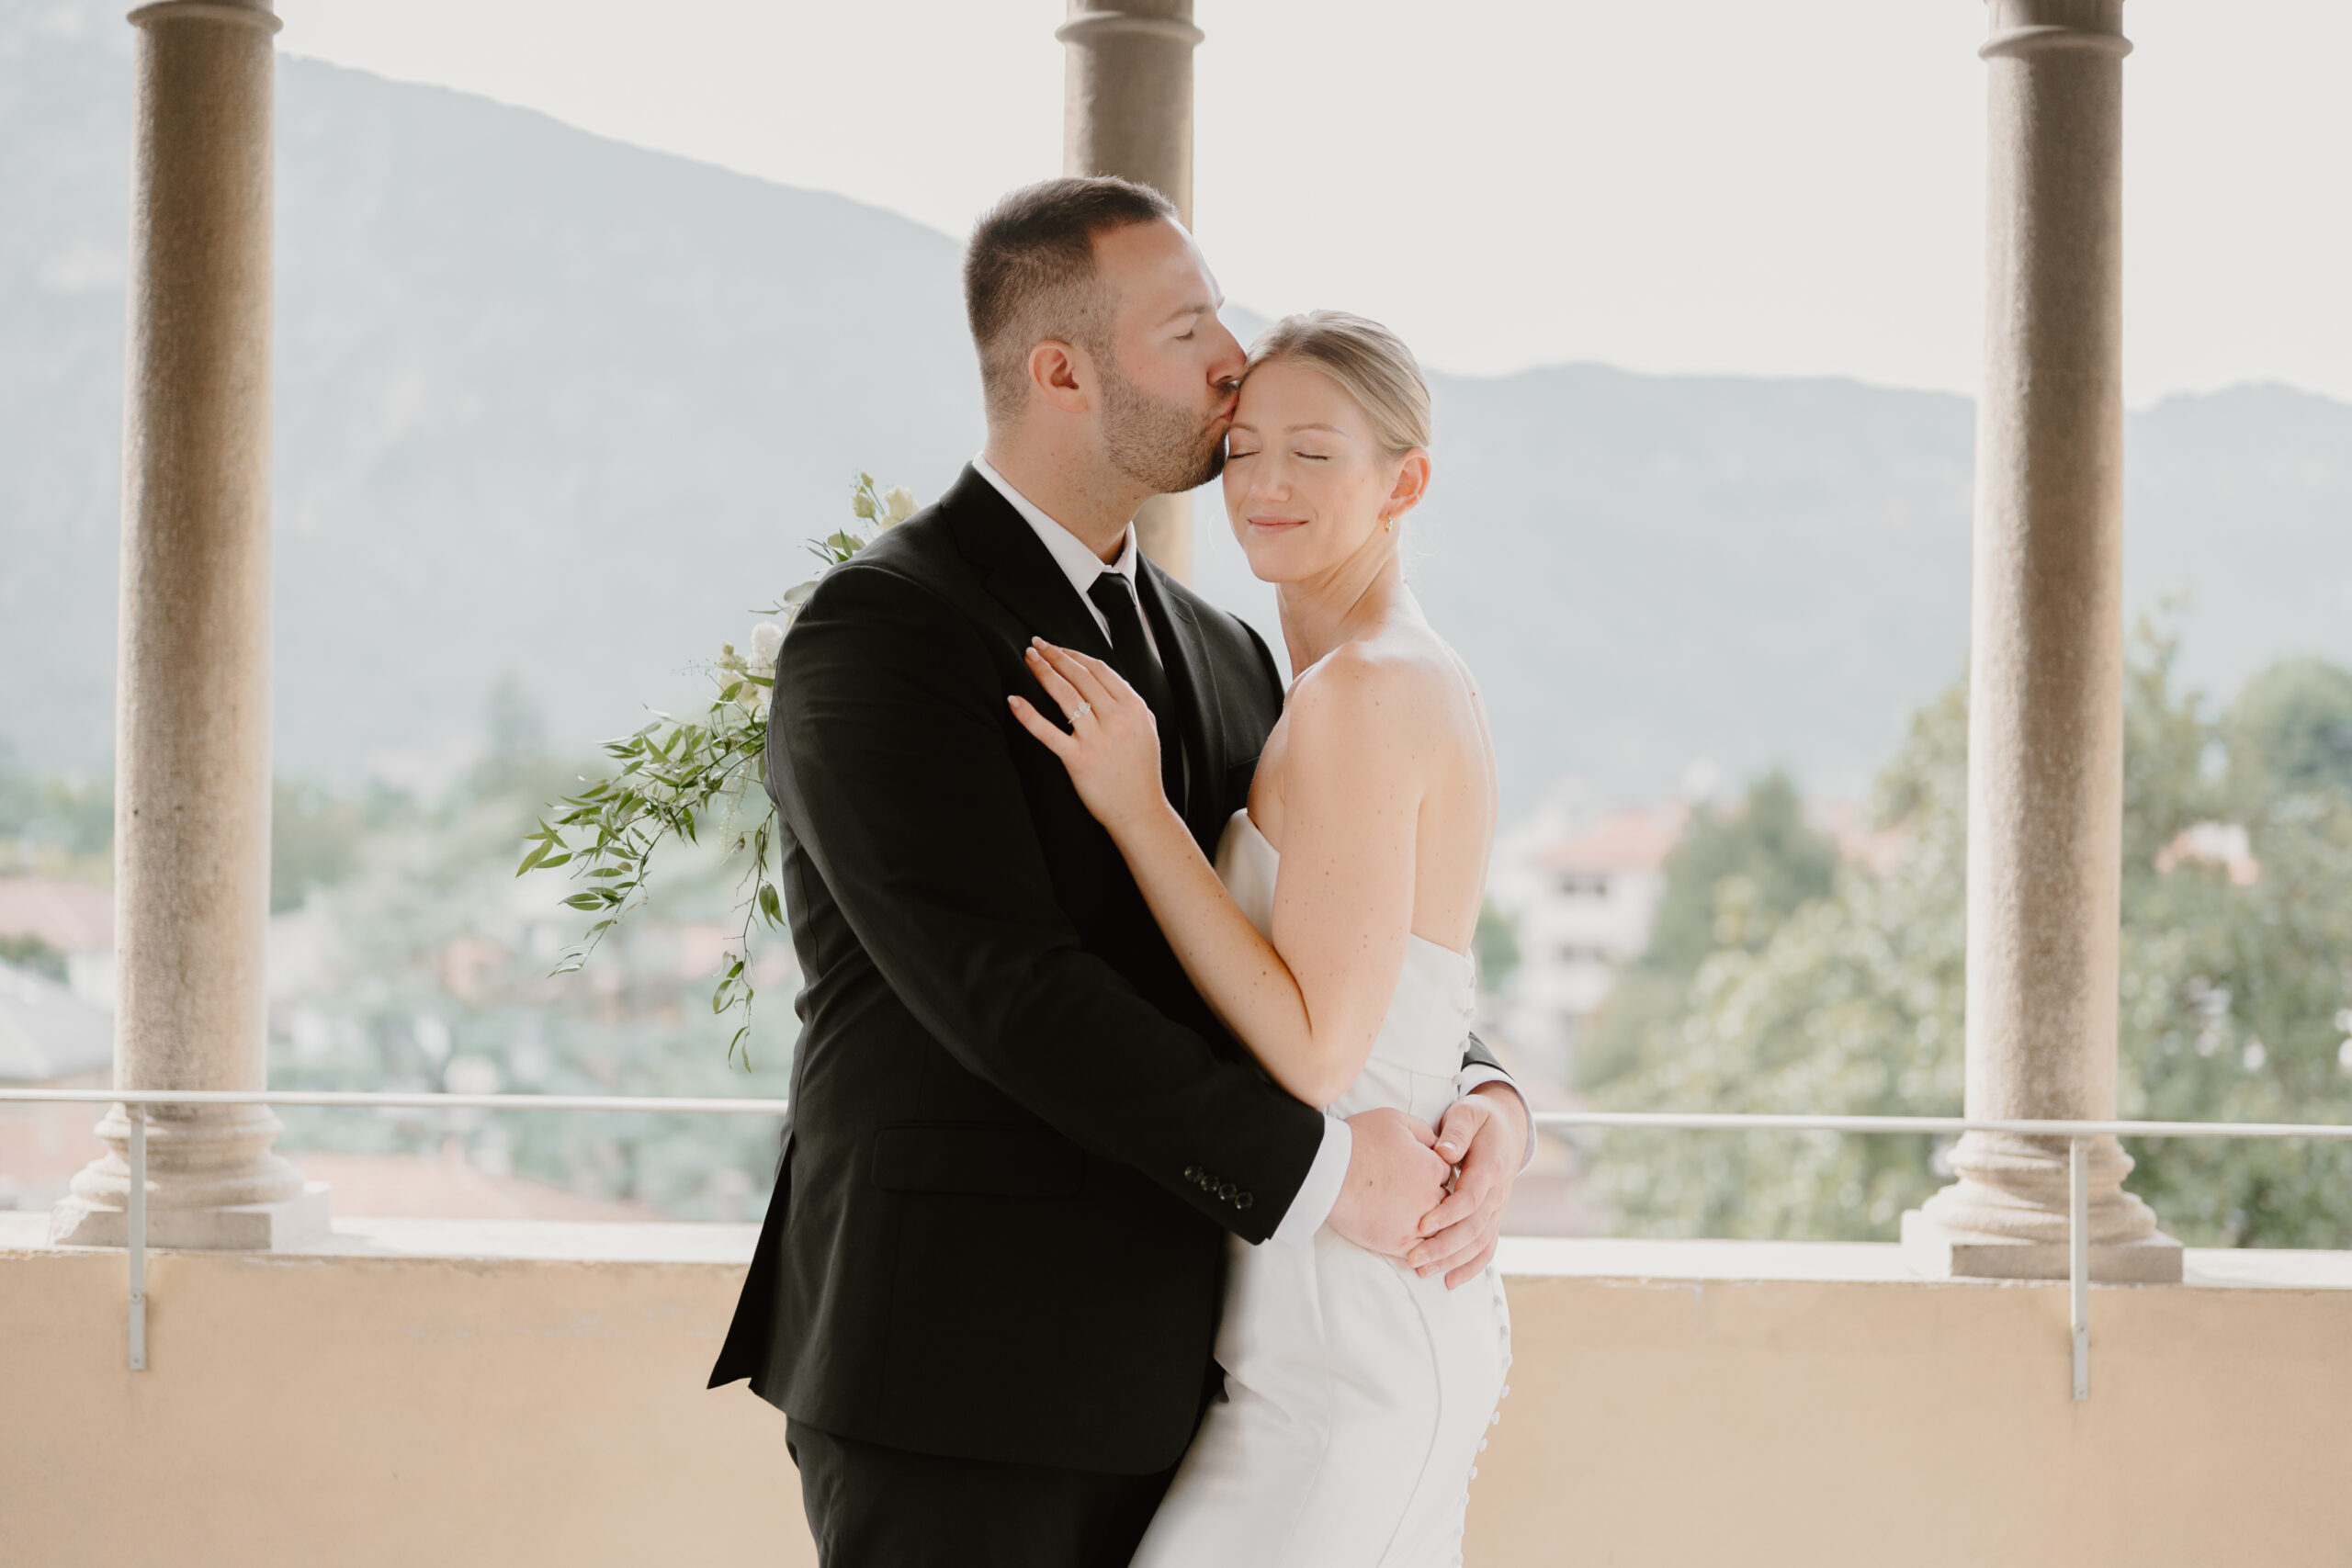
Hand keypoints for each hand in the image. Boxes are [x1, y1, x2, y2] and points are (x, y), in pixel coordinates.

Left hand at [1009, 639, 1166, 835]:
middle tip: (1036, 644)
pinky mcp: (1078, 759)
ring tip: (1028, 658)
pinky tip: (1015, 700)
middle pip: (1079, 677)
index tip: (1058, 648)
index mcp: (1133, 708)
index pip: (1099, 670)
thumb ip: (1132, 705)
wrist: (1139, 811)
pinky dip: (1028, 715)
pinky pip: (1048, 732)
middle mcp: (1116, 719)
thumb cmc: (1141, 773)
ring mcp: (1096, 739)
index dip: (1074, 654)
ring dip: (1043, 672)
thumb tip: (1112, 684)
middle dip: (1054, 656)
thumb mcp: (1147, 730)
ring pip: (1064, 695)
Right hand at [1327, 1107, 1451, 1257]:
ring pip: (1439, 1232)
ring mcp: (1416, 1223)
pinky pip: (1423, 1254)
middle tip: (1417, 1201)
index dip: (1434, 1174)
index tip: (1420, 1176)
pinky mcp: (1399, 1243)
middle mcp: (1431, 1197)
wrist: (1327, 1170)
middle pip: (1447, 1205)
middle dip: (1437, 1202)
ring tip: (1419, 1228)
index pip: (1447, 1175)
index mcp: (1433, 1167)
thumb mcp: (1395, 1120)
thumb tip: (1437, 1142)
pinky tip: (1418, 1252)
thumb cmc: (1358, 1141)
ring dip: (1433, 1230)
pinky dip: (1423, 1253)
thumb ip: (1423, 1130)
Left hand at [1409, 1083, 1528, 1287]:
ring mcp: (1497, 1208)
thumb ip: (1456, 1132)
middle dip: (1444, 1246)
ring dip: (1452, 1260)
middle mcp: (1497, 1192)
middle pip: (1474, 1227)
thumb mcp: (1467, 1113)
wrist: (1507, 1127)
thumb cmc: (1478, 1118)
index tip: (1421, 1225)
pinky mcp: (1492, 1217)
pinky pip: (1486, 1247)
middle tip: (1414, 1258)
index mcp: (1491, 1166)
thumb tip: (1444, 1152)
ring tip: (1422, 1270)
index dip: (1447, 1214)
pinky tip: (1449, 1281)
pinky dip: (1471, 1267)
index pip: (1471, 1197)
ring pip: (1479, 1241)